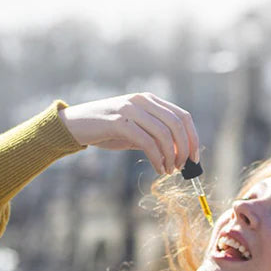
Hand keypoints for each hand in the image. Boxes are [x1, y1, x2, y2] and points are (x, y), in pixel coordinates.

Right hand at [58, 92, 200, 174]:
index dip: (193, 137)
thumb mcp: (135, 131)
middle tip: (182, 167)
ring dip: (171, 156)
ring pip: (164, 133)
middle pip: (177, 124)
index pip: (182, 116)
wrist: (75, 125)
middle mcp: (142, 100)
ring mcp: (130, 109)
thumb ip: (155, 137)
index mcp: (149, 100)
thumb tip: (179, 154)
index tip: (195, 158)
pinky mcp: (119, 122)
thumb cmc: (106, 130)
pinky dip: (157, 158)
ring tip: (168, 170)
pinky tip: (158, 168)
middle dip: (184, 149)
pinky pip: (147, 142)